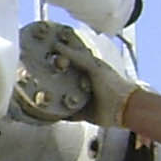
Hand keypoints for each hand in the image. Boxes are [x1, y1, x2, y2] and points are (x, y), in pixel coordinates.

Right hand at [13, 18, 140, 127]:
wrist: (123, 108)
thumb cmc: (113, 85)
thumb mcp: (94, 66)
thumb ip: (77, 57)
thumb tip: (58, 46)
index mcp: (89, 69)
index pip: (70, 60)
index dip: (59, 56)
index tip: (44, 52)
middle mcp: (84, 83)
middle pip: (64, 78)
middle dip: (52, 77)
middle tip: (37, 73)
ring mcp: (82, 99)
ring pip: (62, 96)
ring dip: (53, 95)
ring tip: (39, 91)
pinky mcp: (81, 113)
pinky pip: (66, 113)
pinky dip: (58, 113)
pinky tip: (47, 111)